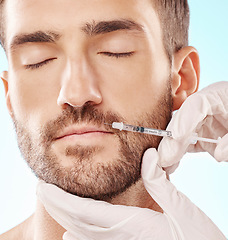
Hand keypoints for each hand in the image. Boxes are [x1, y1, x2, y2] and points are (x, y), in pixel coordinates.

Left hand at [37, 149, 225, 239]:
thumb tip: (148, 157)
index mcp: (131, 224)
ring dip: (64, 216)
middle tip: (40, 190)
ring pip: (83, 234)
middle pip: (78, 223)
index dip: (61, 199)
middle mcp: (121, 237)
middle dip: (56, 206)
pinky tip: (70, 234)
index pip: (85, 211)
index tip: (43, 187)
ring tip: (51, 203)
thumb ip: (161, 185)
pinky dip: (78, 234)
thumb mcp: (183, 211)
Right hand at [158, 81, 227, 172]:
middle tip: (163, 157)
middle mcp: (206, 107)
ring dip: (173, 148)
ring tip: (164, 163)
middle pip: (183, 120)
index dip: (184, 120)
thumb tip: (219, 155)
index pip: (196, 104)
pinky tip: (171, 164)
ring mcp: (203, 121)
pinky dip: (180, 153)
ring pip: (182, 133)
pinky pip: (188, 142)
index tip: (175, 137)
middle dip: (172, 139)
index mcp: (218, 95)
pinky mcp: (203, 133)